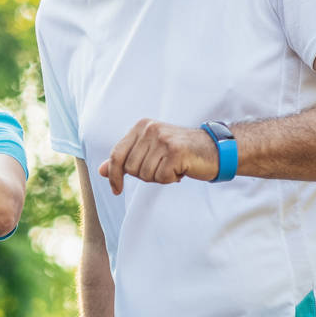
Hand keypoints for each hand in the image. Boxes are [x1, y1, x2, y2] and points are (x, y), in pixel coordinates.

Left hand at [96, 119, 217, 195]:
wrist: (215, 150)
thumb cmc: (180, 152)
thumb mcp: (149, 151)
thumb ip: (125, 158)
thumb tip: (101, 171)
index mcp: (141, 126)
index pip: (116, 154)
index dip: (114, 175)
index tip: (116, 190)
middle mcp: (150, 129)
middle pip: (131, 168)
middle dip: (146, 175)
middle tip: (163, 168)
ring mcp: (163, 139)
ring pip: (145, 174)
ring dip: (160, 177)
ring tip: (173, 167)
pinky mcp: (175, 151)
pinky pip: (161, 177)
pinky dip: (171, 179)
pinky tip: (181, 169)